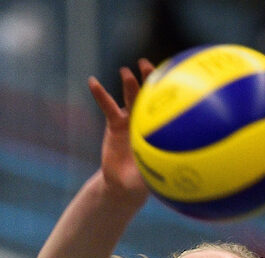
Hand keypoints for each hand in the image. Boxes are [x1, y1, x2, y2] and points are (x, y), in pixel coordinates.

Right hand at [87, 60, 153, 201]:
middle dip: (149, 78)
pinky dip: (100, 94)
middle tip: (147, 65)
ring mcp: (131, 120)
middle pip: (149, 96)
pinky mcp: (114, 123)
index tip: (171, 79)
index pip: (164, 109)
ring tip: (125, 72)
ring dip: (128, 83)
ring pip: (130, 97)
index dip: (167, 94)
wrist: (122, 184)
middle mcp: (147, 121)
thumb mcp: (146, 179)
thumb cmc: (140, 183)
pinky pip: (107, 106)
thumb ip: (151, 173)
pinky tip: (93, 82)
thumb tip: (162, 172)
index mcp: (158, 131)